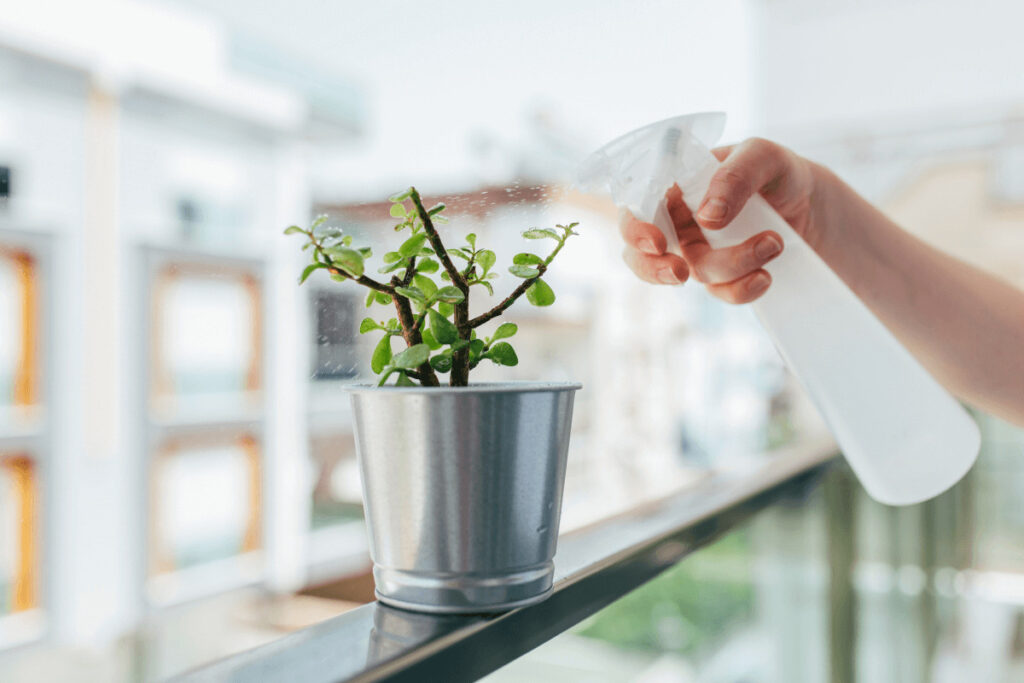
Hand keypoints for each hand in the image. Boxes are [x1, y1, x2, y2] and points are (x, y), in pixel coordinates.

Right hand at [619, 138, 821, 303]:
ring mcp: (700, 253)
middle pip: (640, 254)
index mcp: (675, 187)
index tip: (657, 243)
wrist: (817, 208)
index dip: (635, 228)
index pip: (637, 206)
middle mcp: (679, 223)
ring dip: (732, 265)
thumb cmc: (780, 173)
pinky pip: (721, 293)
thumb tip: (707, 216)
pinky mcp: (723, 278)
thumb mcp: (764, 157)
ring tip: (773, 243)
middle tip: (680, 273)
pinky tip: (766, 276)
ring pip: (693, 272)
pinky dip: (742, 289)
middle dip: (653, 269)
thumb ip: (735, 175)